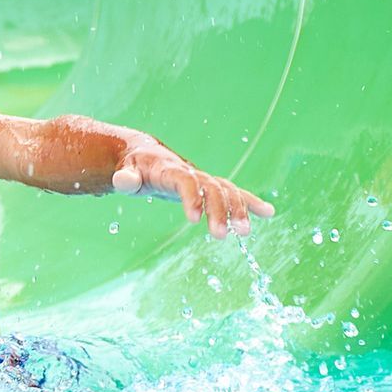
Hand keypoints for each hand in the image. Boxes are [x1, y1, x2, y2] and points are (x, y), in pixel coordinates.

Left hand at [112, 148, 274, 238]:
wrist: (146, 156)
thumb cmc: (134, 167)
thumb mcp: (125, 172)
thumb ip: (125, 178)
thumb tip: (123, 181)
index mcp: (170, 169)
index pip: (185, 180)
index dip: (191, 197)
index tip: (194, 220)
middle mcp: (191, 172)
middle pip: (211, 187)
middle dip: (218, 210)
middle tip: (221, 235)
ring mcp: (203, 179)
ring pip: (226, 190)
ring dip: (238, 210)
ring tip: (244, 233)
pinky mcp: (210, 187)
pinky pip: (233, 192)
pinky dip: (250, 202)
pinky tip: (268, 213)